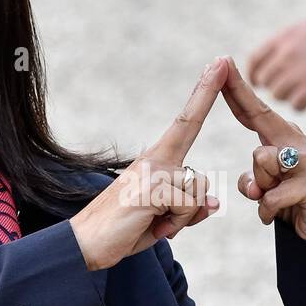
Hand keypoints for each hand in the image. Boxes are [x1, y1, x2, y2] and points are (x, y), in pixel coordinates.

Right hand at [69, 60, 224, 270]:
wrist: (86, 243)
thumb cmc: (125, 228)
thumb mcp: (163, 217)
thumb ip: (189, 207)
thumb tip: (213, 203)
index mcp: (157, 160)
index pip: (186, 121)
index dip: (205, 92)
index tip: (220, 63)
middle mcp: (156, 160)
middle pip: (200, 174)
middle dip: (189, 192)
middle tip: (204, 91)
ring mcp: (153, 172)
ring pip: (197, 196)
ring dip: (180, 221)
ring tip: (152, 223)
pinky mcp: (152, 189)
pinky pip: (187, 208)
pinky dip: (173, 227)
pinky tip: (149, 227)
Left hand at [220, 57, 305, 266]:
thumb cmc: (293, 201)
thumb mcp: (266, 187)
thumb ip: (253, 180)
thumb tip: (252, 188)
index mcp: (283, 137)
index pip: (255, 109)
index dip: (237, 88)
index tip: (222, 63)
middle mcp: (297, 142)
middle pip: (258, 121)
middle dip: (239, 109)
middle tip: (253, 161)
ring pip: (260, 160)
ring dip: (259, 189)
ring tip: (277, 199)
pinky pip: (269, 196)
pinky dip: (266, 211)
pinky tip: (278, 215)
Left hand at [246, 13, 305, 110]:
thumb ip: (287, 43)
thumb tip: (276, 59)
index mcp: (283, 38)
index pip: (255, 60)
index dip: (254, 73)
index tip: (259, 81)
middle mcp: (285, 55)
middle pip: (265, 81)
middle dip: (274, 85)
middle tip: (288, 87)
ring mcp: (297, 72)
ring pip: (278, 95)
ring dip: (289, 95)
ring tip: (303, 90)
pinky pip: (295, 105)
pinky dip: (302, 104)